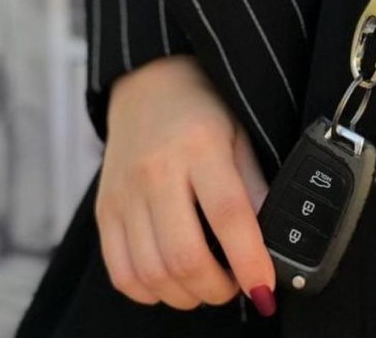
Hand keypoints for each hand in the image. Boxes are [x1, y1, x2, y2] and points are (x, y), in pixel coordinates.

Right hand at [96, 55, 275, 313]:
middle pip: (185, 255)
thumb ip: (255, 184)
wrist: (150, 80)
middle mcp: (157, 171)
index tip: (265, 288)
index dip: (249, 260)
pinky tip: (171, 281)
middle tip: (237, 285)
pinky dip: (150, 291)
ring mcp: (125, 193)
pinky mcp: (104, 209)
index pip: (228, 215)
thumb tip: (271, 240)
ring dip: (187, 295)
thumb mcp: (240, 133)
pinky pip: (121, 272)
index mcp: (200, 146)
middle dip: (218, 288)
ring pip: (152, 272)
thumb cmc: (203, 105)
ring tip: (208, 284)